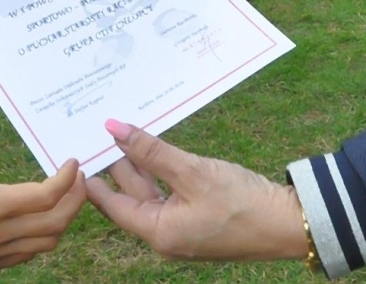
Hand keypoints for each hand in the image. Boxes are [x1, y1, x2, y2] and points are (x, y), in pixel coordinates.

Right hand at [0, 98, 86, 273]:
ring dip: (63, 219)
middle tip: (80, 178)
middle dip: (76, 200)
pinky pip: (30, 253)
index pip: (46, 197)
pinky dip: (44, 236)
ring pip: (47, 242)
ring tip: (66, 196)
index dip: (67, 179)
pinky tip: (40, 218)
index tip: (72, 161)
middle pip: (57, 223)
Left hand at [86, 121, 308, 261]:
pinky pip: (171, 195)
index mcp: (157, 232)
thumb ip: (151, 150)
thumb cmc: (241, 202)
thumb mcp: (192, 171)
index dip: (92, 177)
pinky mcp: (199, 221)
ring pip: (152, 193)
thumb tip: (114, 129)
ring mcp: (183, 230)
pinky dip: (162, 172)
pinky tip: (158, 150)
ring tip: (125, 132)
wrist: (289, 224)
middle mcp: (165, 236)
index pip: (111, 204)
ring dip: (141, 165)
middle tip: (99, 131)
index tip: (77, 151)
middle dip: (117, 164)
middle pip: (131, 196)